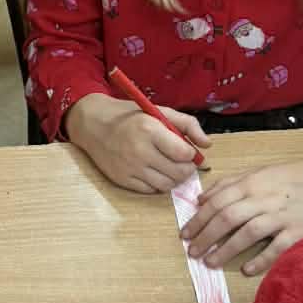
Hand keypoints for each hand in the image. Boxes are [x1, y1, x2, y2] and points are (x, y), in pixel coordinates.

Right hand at [66, 93, 208, 194]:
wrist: (94, 125)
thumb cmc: (129, 116)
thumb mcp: (159, 111)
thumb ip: (187, 124)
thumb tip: (208, 144)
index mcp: (150, 130)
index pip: (184, 153)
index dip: (191, 154)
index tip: (187, 150)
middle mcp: (140, 151)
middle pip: (179, 172)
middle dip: (187, 168)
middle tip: (182, 161)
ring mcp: (130, 168)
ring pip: (167, 185)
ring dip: (174, 178)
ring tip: (169, 166)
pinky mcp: (123, 181)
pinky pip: (151, 191)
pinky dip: (158, 183)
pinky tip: (154, 171)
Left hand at [181, 150, 302, 277]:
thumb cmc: (286, 177)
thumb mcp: (255, 173)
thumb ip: (227, 184)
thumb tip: (200, 199)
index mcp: (250, 184)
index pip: (217, 202)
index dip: (198, 220)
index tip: (185, 234)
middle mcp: (263, 199)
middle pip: (228, 218)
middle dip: (206, 236)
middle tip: (192, 252)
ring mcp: (281, 216)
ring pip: (249, 233)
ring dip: (226, 249)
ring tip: (210, 262)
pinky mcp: (299, 231)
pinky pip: (278, 248)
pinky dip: (261, 260)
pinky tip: (246, 270)